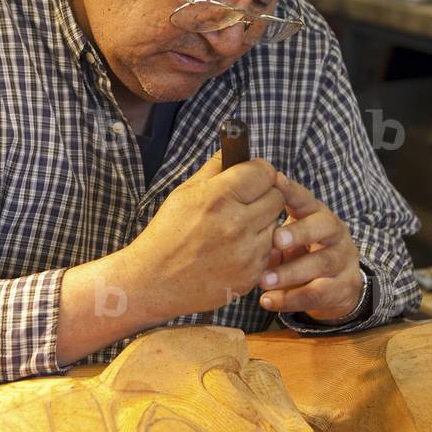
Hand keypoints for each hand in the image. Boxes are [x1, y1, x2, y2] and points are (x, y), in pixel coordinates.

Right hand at [127, 150, 284, 319]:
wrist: (154, 281)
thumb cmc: (167, 234)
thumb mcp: (184, 193)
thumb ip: (214, 169)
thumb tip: (234, 150)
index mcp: (218, 198)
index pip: (264, 172)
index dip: (259, 171)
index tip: (253, 176)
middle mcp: (236, 225)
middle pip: (277, 198)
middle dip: (264, 196)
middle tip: (246, 202)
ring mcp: (246, 253)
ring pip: (276, 225)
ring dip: (262, 223)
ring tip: (237, 229)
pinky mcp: (250, 275)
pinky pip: (269, 252)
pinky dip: (256, 248)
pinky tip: (234, 250)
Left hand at [258, 172, 362, 321]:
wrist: (336, 286)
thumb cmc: (301, 252)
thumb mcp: (287, 237)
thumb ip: (268, 228)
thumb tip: (235, 220)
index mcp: (317, 214)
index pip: (306, 199)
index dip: (292, 191)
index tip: (275, 182)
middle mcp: (334, 233)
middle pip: (323, 226)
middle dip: (299, 232)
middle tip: (275, 239)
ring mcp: (342, 259)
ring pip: (321, 262)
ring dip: (290, 272)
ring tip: (263, 281)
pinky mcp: (343, 287)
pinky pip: (317, 293)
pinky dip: (290, 299)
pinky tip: (268, 301)